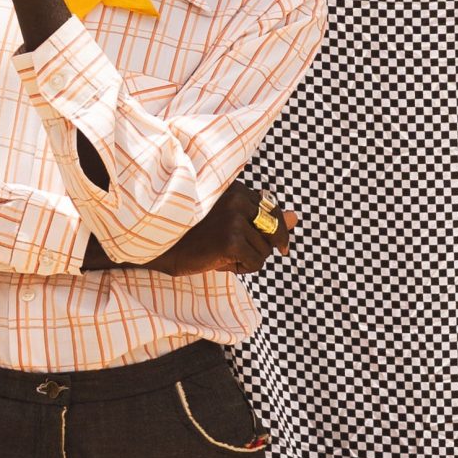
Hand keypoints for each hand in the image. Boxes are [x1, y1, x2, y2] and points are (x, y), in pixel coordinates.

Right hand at [144, 183, 301, 275]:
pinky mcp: (231, 239)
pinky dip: (242, 268)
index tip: (270, 244)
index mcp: (236, 188)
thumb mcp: (231, 224)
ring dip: (247, 259)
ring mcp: (233, 218)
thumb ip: (264, 218)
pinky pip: (257, 263)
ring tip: (219, 253)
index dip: (272, 232)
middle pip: (274, 230)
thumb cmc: (195, 236)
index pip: (273, 212)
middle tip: (237, 252)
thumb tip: (297, 217)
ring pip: (266, 250)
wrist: (161, 249)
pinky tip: (219, 262)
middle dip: (263, 246)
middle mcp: (237, 198)